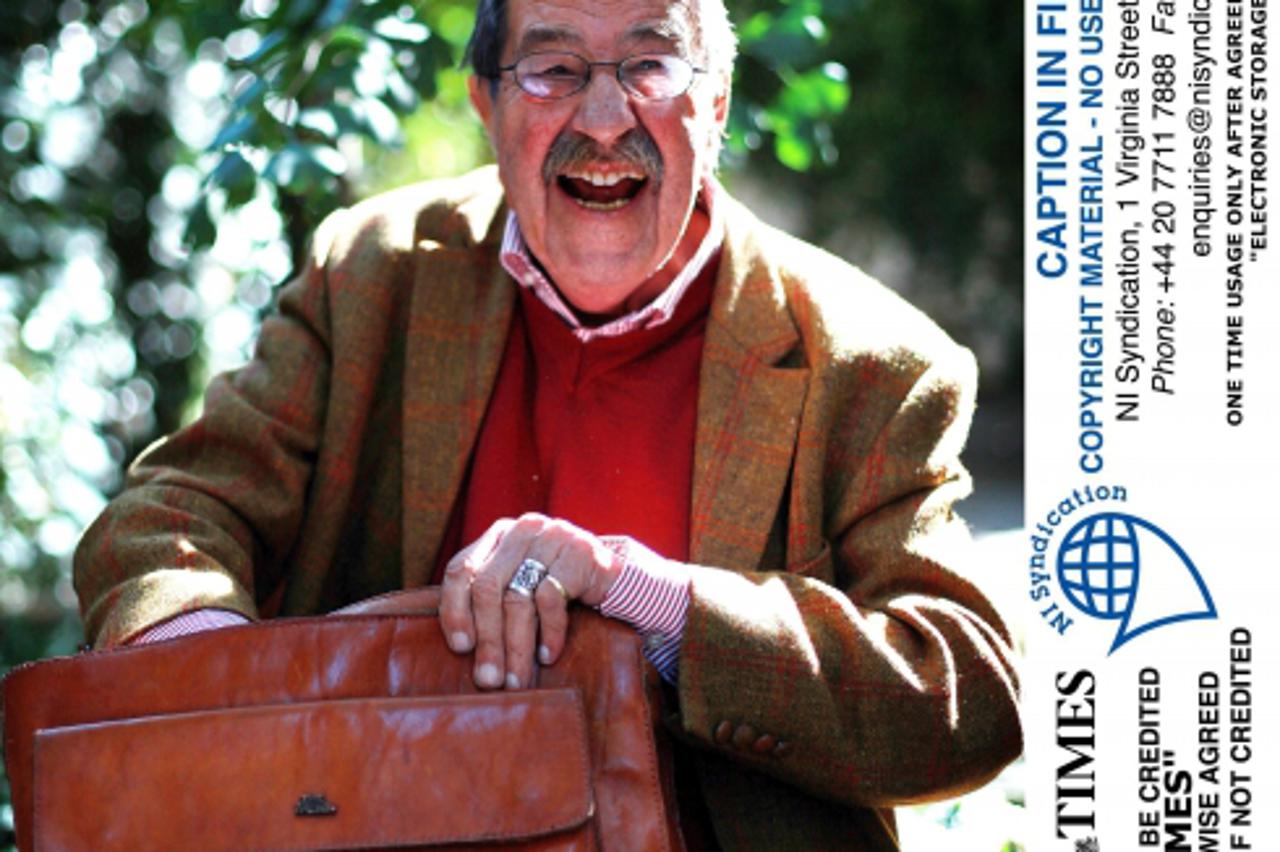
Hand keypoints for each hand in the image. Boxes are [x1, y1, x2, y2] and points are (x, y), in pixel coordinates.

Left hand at [439, 513, 621, 689]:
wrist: (615, 577)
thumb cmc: (559, 588)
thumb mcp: (520, 585)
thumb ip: (490, 600)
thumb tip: (459, 648)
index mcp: (498, 535)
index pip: (461, 569)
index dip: (455, 610)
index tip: (460, 648)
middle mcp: (522, 530)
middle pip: (487, 588)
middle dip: (487, 639)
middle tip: (489, 679)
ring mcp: (552, 537)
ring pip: (518, 598)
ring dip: (516, 647)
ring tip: (516, 680)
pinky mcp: (579, 553)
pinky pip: (552, 599)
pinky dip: (548, 634)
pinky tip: (547, 656)